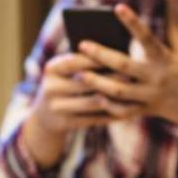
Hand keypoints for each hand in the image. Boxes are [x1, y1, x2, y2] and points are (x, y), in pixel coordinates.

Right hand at [23, 52, 142, 168]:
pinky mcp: (64, 123)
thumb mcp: (67, 72)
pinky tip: (127, 111)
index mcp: (51, 69)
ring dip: (114, 98)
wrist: (45, 116)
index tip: (119, 55)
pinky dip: (111, 114)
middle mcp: (50, 87)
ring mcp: (56, 107)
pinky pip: (93, 118)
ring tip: (133, 94)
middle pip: (86, 82)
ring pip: (92, 102)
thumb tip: (116, 53)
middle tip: (132, 75)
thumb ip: (84, 63)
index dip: (97, 59)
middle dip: (110, 79)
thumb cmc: (65, 84)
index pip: (76, 61)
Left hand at [74, 5, 177, 132]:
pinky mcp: (151, 110)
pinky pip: (125, 110)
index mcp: (165, 59)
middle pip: (123, 65)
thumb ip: (149, 58)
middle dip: (100, 54)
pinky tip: (97, 98)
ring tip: (80, 74)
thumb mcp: (173, 62)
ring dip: (97, 82)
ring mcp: (153, 95)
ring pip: (118, 90)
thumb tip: (117, 54)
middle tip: (82, 45)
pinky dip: (109, 105)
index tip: (117, 7)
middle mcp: (158, 76)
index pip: (146, 37)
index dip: (132, 22)